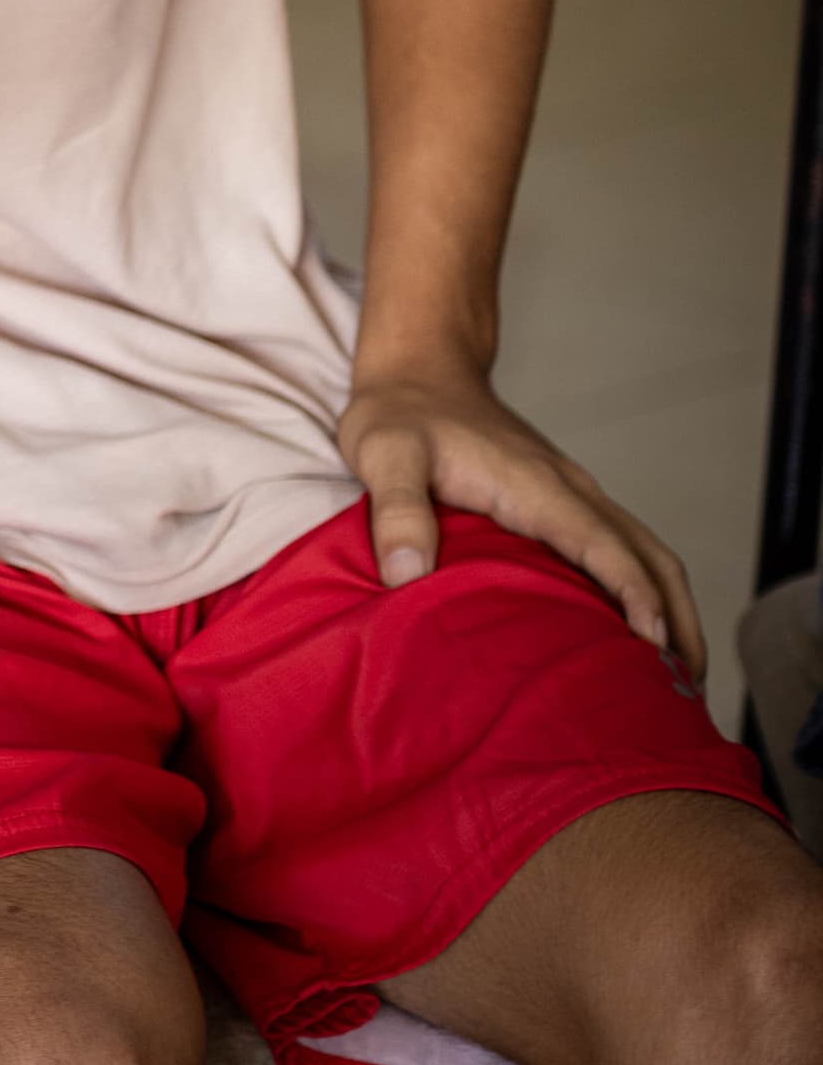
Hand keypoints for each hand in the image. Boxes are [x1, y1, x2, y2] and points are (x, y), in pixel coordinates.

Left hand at [340, 363, 700, 679]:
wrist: (419, 370)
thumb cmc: (398, 413)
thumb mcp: (382, 455)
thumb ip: (396, 512)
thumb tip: (406, 577)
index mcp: (538, 487)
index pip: (606, 547)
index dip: (635, 599)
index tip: (656, 651)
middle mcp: (571, 492)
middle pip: (651, 559)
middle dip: (678, 623)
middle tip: (682, 695)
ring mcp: (573, 497)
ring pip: (647, 555)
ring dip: (672, 611)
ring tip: (676, 681)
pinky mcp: (563, 504)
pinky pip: (622, 550)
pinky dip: (646, 592)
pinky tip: (633, 635)